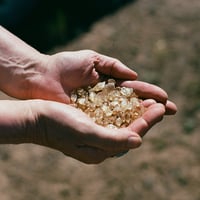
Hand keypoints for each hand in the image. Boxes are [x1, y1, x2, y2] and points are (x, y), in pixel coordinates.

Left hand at [22, 49, 175, 113]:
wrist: (41, 77)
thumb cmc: (64, 66)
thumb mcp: (91, 59)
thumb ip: (113, 65)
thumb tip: (135, 77)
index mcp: (108, 84)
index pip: (133, 90)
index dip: (149, 93)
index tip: (164, 97)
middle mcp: (106, 100)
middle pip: (132, 105)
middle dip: (150, 107)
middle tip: (168, 110)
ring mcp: (98, 111)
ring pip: (123, 116)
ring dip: (141, 117)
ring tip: (158, 117)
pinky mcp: (88, 120)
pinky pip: (108, 124)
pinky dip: (122, 125)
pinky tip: (136, 127)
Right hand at [28, 99, 165, 163]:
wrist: (37, 117)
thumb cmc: (58, 124)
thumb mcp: (85, 133)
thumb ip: (112, 140)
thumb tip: (138, 142)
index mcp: (101, 150)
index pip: (132, 135)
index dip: (148, 122)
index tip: (161, 108)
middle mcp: (101, 144)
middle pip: (130, 130)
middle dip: (147, 117)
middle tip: (162, 105)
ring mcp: (96, 133)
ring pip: (123, 123)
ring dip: (137, 112)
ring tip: (150, 102)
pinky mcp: (91, 123)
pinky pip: (113, 117)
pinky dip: (124, 109)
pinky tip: (131, 102)